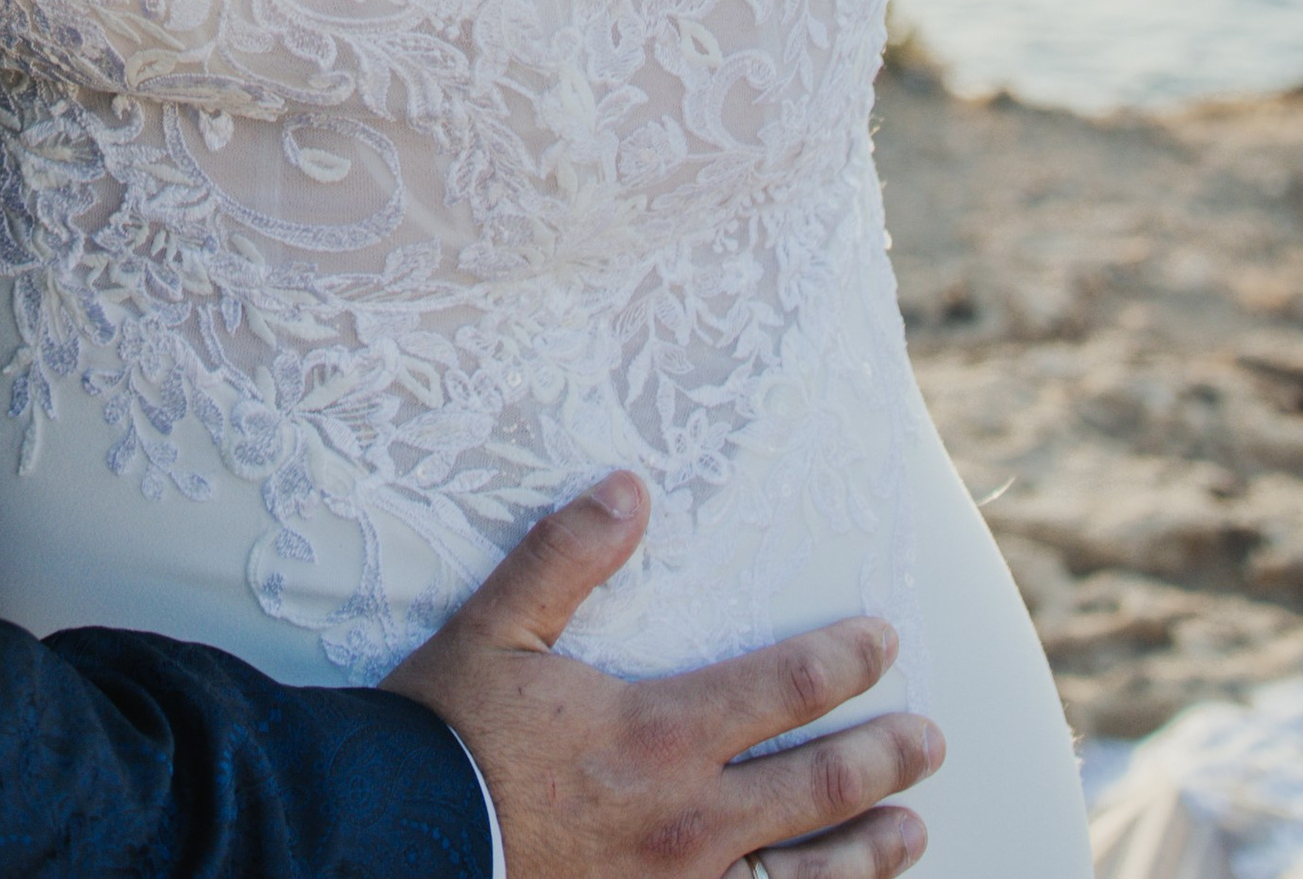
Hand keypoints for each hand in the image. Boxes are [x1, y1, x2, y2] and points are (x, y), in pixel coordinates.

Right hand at [385, 473, 938, 877]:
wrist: (399, 842)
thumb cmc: (448, 734)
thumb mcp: (496, 628)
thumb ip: (566, 556)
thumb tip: (630, 488)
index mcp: (659, 733)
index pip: (783, 688)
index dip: (843, 662)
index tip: (883, 640)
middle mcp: (689, 819)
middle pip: (817, 786)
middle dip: (883, 758)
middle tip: (931, 740)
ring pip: (804, 876)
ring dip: (866, 850)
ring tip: (911, 832)